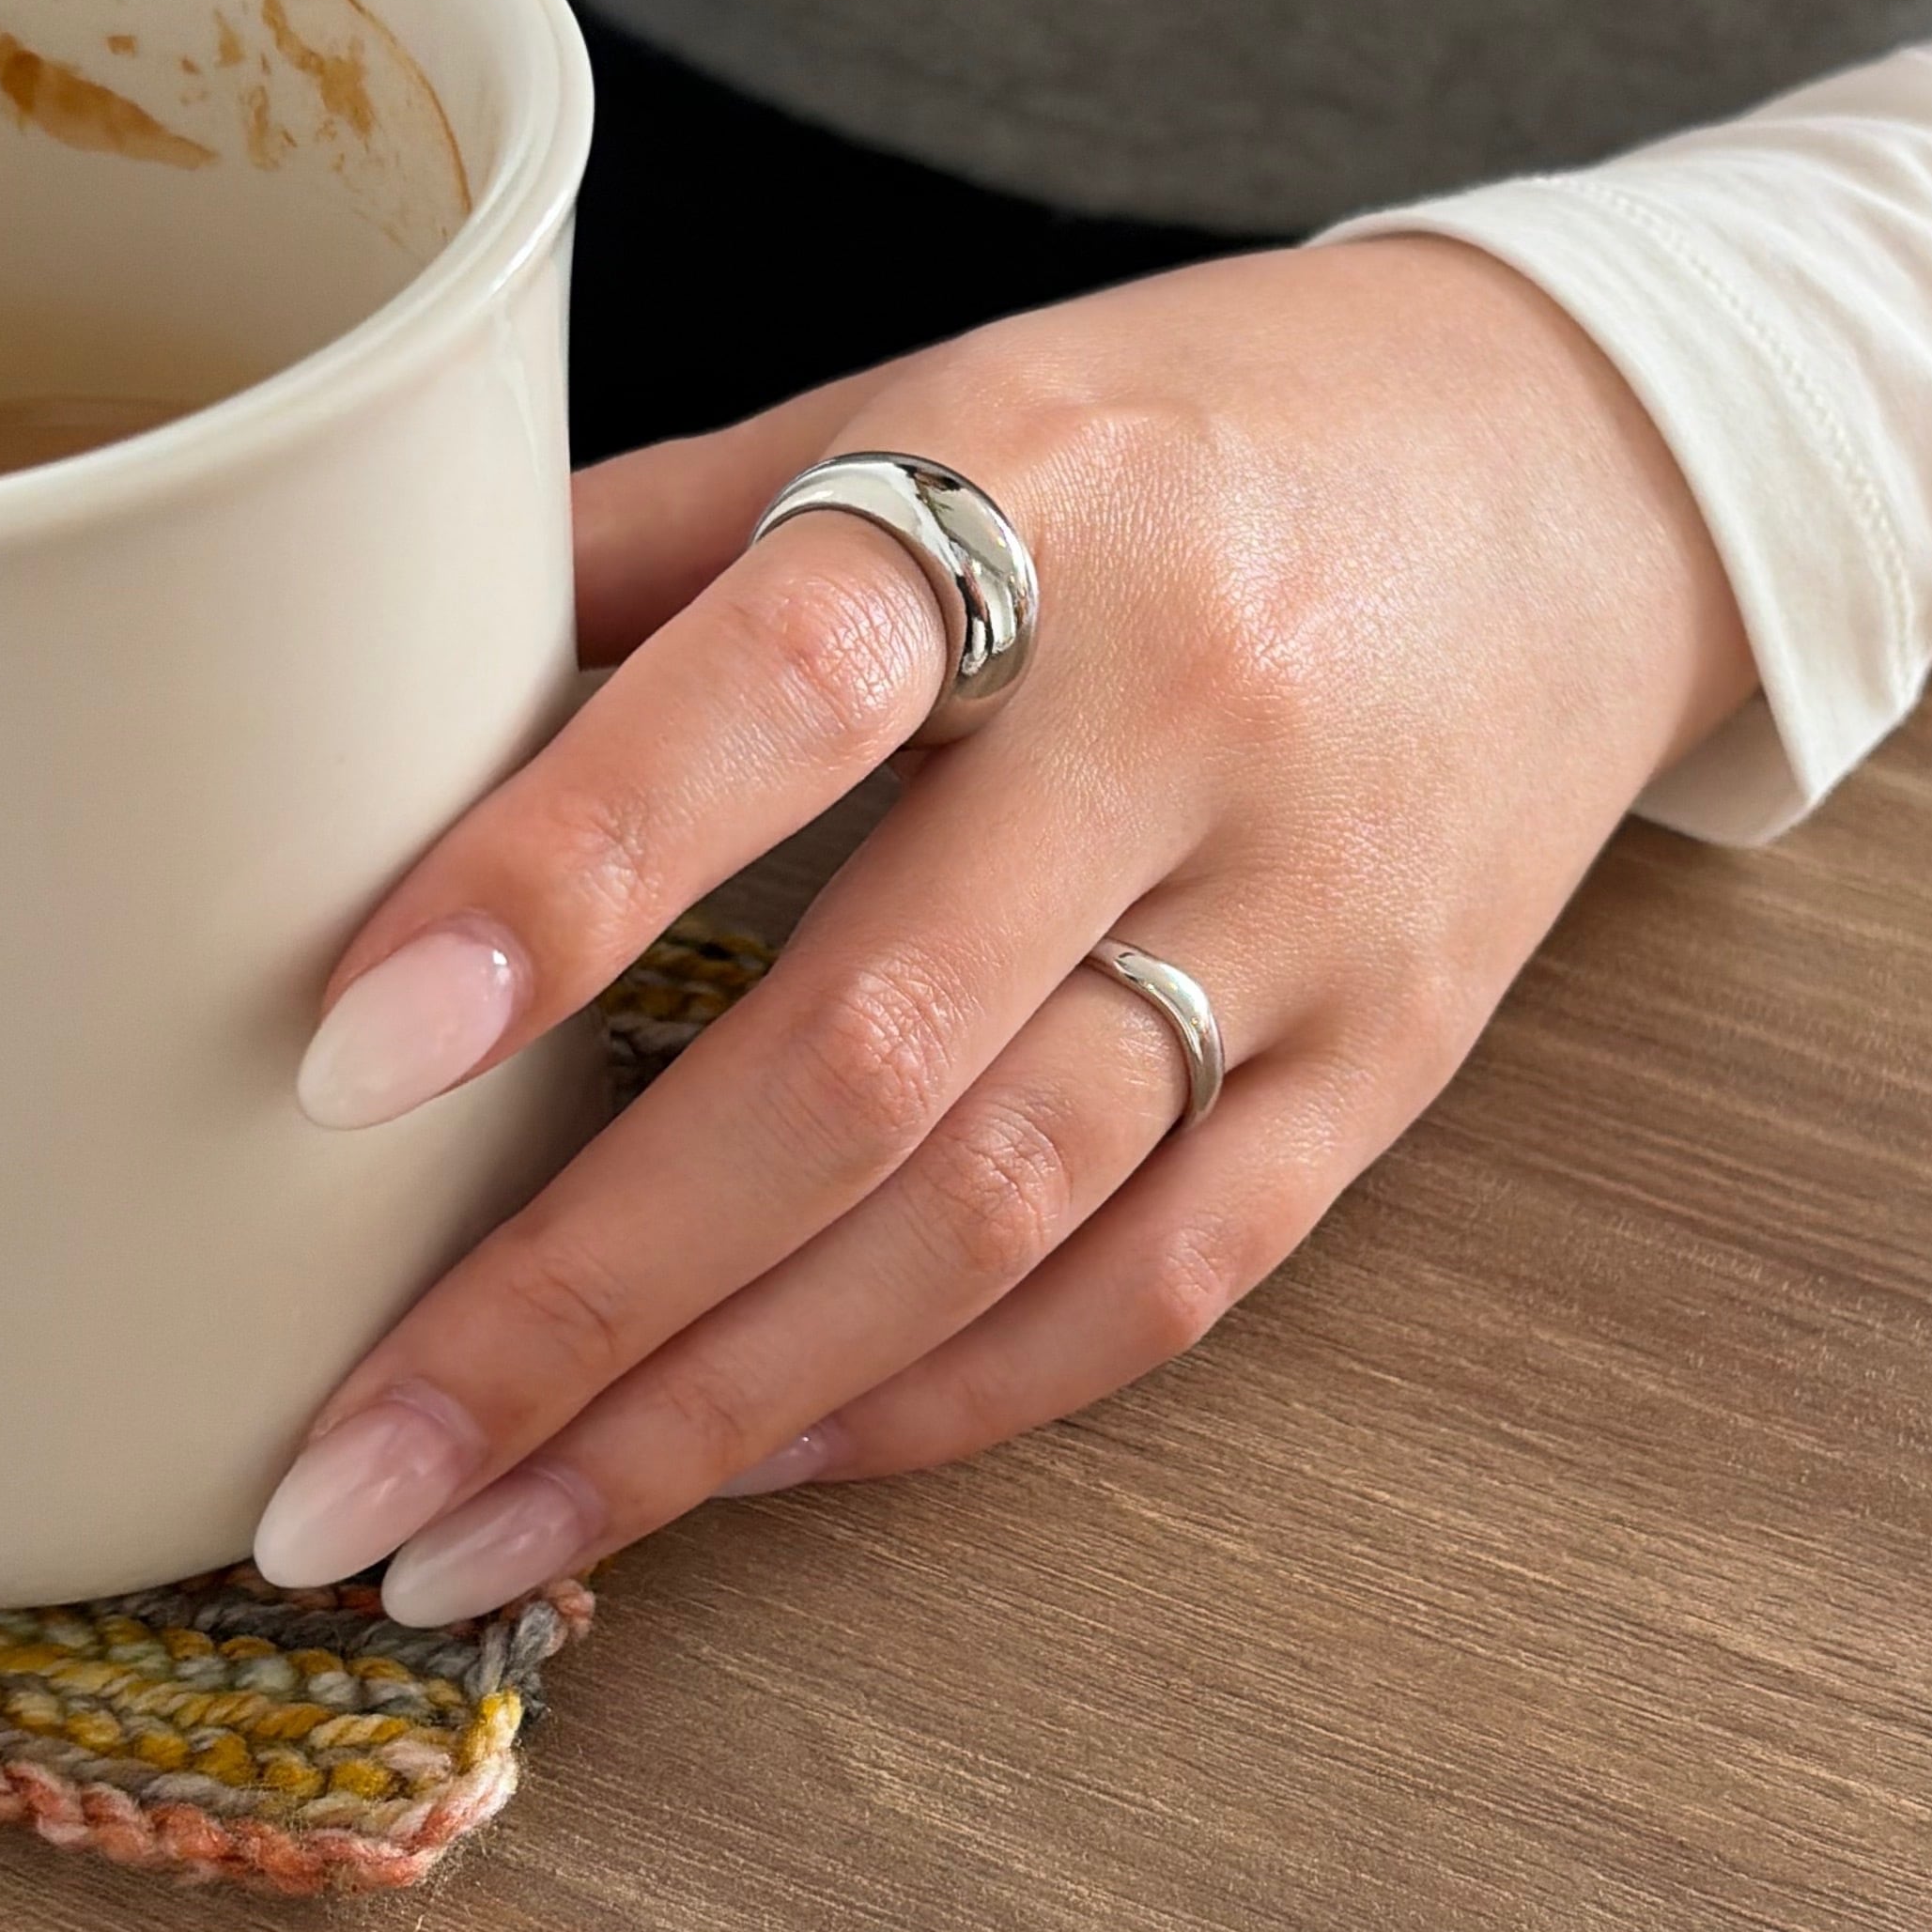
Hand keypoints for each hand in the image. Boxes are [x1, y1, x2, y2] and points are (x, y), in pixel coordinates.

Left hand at [249, 233, 1754, 1618]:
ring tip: (492, 1534)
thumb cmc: (1202, 427)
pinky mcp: (1392, 1064)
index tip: (339, 1062)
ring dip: (723, 1411)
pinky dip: (943, 1399)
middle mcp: (1191, 720)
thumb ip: (671, 546)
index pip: (777, 696)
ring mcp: (1312, 918)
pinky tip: (755, 1463)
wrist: (1592, 467)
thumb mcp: (943, 397)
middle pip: (871, 1055)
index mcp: (1045, 497)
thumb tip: (354, 713)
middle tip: (343, 1477)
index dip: (555, 878)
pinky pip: (1162, 1284)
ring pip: (1001, 1219)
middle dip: (582, 1295)